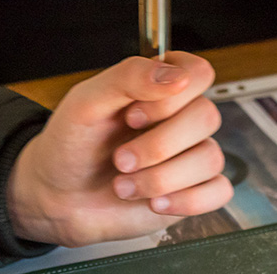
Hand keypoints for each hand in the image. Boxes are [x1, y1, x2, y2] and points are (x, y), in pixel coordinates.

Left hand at [7, 52, 232, 246]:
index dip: (171, 97)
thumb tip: (176, 76)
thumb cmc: (70, 146)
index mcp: (159, 87)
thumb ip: (129, 77)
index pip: (198, 73)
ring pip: (210, 158)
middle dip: (158, 145)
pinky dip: (187, 200)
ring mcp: (189, 155)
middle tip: (121, 159)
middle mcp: (179, 119)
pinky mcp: (193, 190)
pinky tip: (154, 202)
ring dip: (161, 178)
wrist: (57, 199)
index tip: (133, 115)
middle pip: (207, 117)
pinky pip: (219, 191)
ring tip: (125, 186)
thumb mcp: (86, 102)